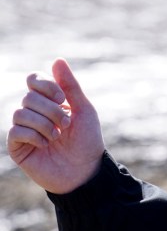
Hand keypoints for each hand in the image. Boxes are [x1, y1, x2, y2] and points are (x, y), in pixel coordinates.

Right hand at [6, 58, 105, 193]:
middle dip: (51, 109)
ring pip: (20, 112)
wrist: (86, 170)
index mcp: (49, 101)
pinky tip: (46, 144)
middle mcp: (34, 112)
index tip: (63, 98)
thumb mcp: (84, 109)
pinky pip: (15, 131)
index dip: (45, 85)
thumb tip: (57, 60)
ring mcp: (24, 129)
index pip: (34, 79)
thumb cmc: (87, 140)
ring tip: (58, 136)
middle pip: (28, 96)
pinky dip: (34, 135)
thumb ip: (70, 85)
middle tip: (67, 124)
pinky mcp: (17, 146)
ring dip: (44, 123)